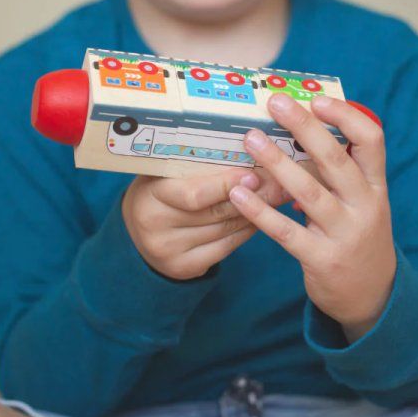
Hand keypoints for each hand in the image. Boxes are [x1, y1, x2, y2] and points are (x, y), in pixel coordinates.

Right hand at [122, 167, 289, 280]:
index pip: (194, 195)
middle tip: (280, 183)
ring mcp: (170, 250)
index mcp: (150, 196)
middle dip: (251, 197)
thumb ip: (196, 164)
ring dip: (255, 213)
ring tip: (277, 196)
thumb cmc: (160, 191)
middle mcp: (156, 227)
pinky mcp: (184, 268)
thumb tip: (247, 148)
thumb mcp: (167, 173)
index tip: (254, 173)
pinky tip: (260, 218)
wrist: (137, 233)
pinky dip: (246, 231)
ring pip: (225, 230)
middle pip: (215, 213)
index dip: (226, 185)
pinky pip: (226, 248)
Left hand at [228, 93, 396, 341]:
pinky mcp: (321, 259)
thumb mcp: (364, 201)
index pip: (372, 140)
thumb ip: (343, 170)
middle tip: (276, 103)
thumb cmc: (358, 235)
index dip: (346, 116)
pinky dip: (260, 211)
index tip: (317, 100)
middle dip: (304, 127)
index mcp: (375, 186)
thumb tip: (307, 125)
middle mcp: (364, 206)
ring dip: (277, 163)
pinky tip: (239, 194)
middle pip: (335, 159)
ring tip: (250, 139)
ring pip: (308, 192)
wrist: (373, 296)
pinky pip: (285, 231)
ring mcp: (343, 233)